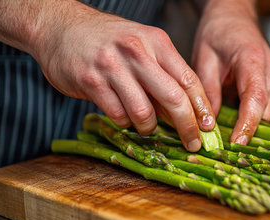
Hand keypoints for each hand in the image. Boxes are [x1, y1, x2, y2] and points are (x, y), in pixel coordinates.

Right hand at [30, 2, 214, 150]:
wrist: (60, 26)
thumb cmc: (109, 40)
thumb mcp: (143, 45)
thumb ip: (164, 73)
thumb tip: (186, 110)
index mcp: (156, 41)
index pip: (189, 79)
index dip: (202, 108)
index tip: (209, 127)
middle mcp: (137, 51)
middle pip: (173, 98)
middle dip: (187, 126)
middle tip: (192, 143)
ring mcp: (113, 66)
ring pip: (144, 112)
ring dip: (148, 127)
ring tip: (145, 124)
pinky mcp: (91, 81)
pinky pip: (118, 115)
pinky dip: (124, 122)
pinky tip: (121, 114)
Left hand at [192, 0, 269, 144]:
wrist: (234, 18)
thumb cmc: (217, 34)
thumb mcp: (203, 59)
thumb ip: (207, 92)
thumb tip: (208, 124)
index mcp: (252, 59)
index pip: (255, 98)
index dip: (247, 124)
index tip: (236, 143)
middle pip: (265, 110)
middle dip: (247, 130)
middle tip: (224, 147)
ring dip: (252, 126)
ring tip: (230, 135)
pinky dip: (256, 119)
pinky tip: (239, 122)